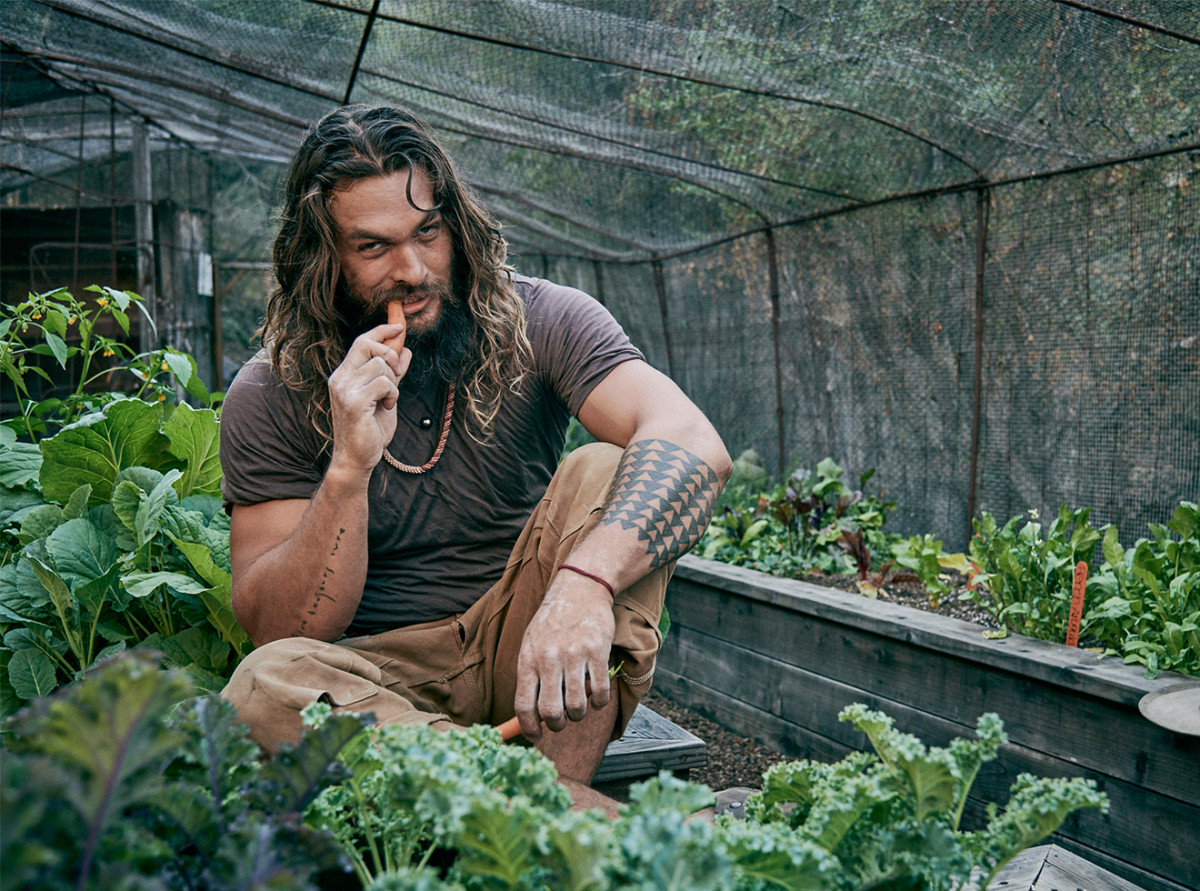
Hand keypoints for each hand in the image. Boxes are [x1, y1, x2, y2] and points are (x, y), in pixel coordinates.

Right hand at [327, 317, 411, 474]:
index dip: (381, 330)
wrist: (358, 458)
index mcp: (344, 375)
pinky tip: (387, 407)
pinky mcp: (354, 402)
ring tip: (388, 400)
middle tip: (396, 378)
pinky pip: (384, 383)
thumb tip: (405, 350)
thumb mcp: (385, 395)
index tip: (399, 326)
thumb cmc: (370, 429)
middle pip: (368, 345)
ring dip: (394, 383)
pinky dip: (393, 393)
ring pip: (380, 365)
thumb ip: (393, 374)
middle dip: (390, 356)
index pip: (361, 341)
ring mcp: (344, 389)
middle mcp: (340, 378)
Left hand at [514, 577, 614, 739]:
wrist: (579, 590)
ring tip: (579, 706)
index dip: (529, 728)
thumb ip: (530, 677)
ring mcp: (574, 655)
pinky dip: (599, 703)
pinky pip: (600, 692)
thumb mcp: (531, 645)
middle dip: (557, 726)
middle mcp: (549, 658)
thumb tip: (530, 716)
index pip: (524, 705)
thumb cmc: (552, 622)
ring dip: (579, 714)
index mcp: (528, 659)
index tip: (536, 736)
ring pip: (577, 706)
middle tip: (561, 722)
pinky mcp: (598, 651)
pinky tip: (596, 697)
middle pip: (551, 712)